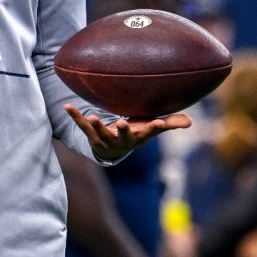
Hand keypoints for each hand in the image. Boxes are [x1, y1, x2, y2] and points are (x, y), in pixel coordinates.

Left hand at [64, 104, 190, 160]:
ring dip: (96, 126)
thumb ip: (170, 124)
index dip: (153, 128)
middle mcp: (122, 140)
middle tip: (121, 123)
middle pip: (123, 136)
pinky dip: (75, 116)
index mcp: (138, 137)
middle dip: (122, 130)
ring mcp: (105, 139)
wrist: (112, 151)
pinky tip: (67, 106)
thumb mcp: (151, 128)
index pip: (149, 132)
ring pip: (100, 134)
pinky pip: (81, 125)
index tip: (158, 122)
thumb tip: (190, 123)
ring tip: (92, 117)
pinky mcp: (91, 136)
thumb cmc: (135, 133)